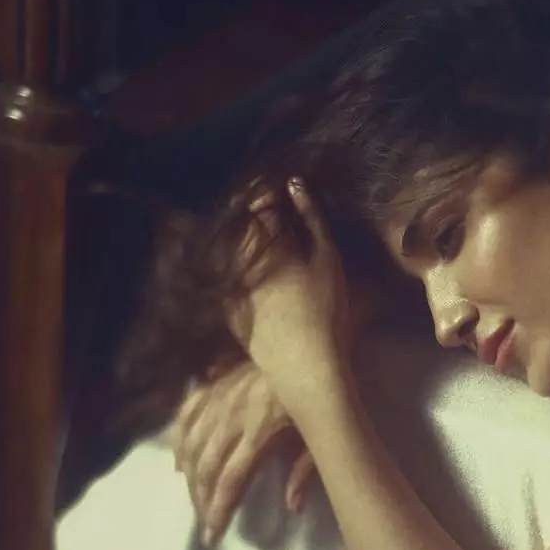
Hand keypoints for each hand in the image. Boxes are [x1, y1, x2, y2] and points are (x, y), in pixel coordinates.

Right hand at [169, 360, 318, 543]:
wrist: (314, 345)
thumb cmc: (325, 396)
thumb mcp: (323, 435)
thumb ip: (307, 472)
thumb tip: (292, 507)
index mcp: (261, 431)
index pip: (231, 480)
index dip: (219, 509)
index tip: (212, 534)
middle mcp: (233, 415)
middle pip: (206, 466)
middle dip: (201, 499)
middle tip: (203, 522)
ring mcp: (222, 397)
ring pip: (191, 442)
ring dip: (188, 476)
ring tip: (193, 499)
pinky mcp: (218, 383)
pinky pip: (188, 411)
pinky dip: (179, 437)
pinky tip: (178, 462)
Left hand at [225, 179, 351, 400]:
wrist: (302, 365)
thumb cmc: (323, 311)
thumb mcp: (327, 260)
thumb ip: (312, 218)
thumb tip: (295, 184)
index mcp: (264, 242)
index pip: (258, 199)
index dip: (267, 188)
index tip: (280, 185)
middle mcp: (238, 257)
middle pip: (238, 219)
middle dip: (252, 207)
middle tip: (272, 205)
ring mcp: (227, 282)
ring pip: (227, 244)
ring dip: (241, 232)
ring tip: (262, 234)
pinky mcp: (224, 304)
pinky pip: (222, 272)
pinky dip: (232, 261)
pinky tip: (251, 268)